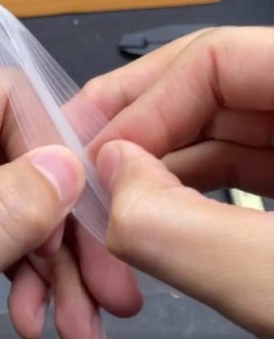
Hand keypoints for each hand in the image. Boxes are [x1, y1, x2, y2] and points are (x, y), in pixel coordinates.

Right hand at [84, 27, 273, 338]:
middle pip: (213, 93)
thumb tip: (110, 178)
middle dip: (140, 140)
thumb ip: (178, 227)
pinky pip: (246, 175)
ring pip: (225, 137)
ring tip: (110, 218)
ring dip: (161, 178)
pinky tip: (156, 228)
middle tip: (83, 181)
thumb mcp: (273, 281)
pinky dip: (196, 201)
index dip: (143, 105)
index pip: (215, 57)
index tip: (93, 161)